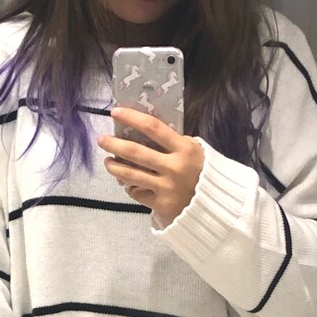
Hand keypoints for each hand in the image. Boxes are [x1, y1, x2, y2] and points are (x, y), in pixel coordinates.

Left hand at [98, 107, 204, 227]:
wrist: (215, 205)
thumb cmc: (203, 172)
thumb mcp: (195, 150)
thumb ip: (174, 142)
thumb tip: (144, 131)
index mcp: (183, 149)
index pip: (153, 127)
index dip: (132, 118)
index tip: (115, 112)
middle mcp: (173, 167)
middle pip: (136, 153)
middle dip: (114, 145)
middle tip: (102, 140)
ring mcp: (166, 188)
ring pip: (131, 176)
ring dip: (115, 168)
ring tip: (108, 162)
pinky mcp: (162, 204)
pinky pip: (138, 194)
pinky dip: (132, 188)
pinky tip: (130, 184)